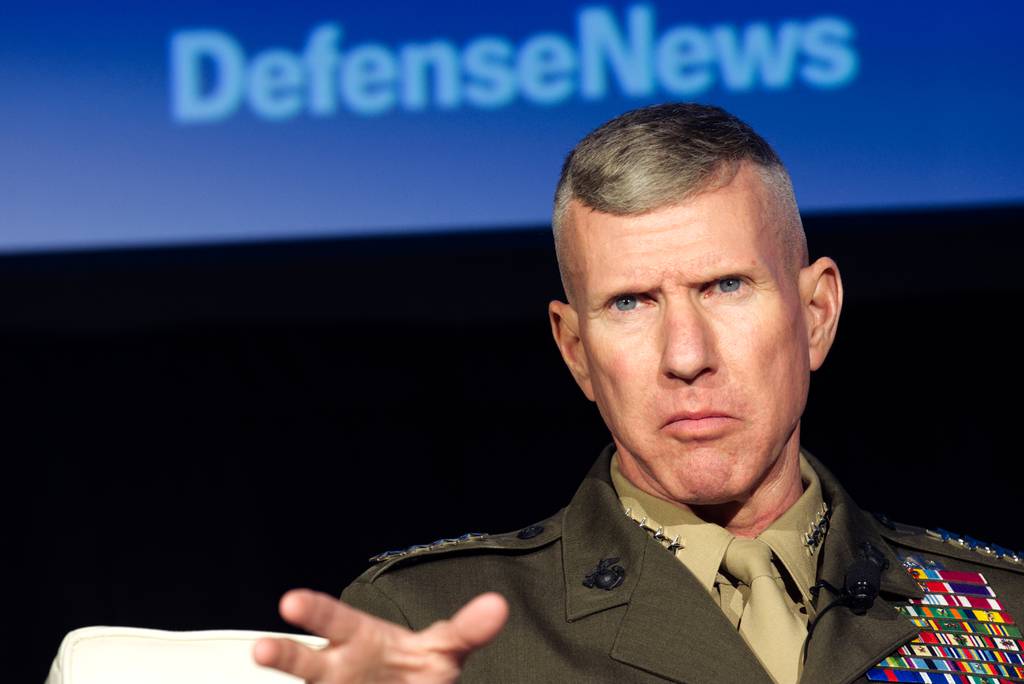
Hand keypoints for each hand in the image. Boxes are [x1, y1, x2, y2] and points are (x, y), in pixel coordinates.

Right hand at [253, 589, 508, 682]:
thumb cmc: (412, 671)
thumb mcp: (443, 650)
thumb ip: (466, 629)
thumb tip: (497, 606)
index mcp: (359, 640)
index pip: (334, 620)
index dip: (313, 610)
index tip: (290, 602)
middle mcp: (336, 669)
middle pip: (308, 660)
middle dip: (285, 654)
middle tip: (262, 649)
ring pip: (307, 683)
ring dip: (286, 669)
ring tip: (261, 661)